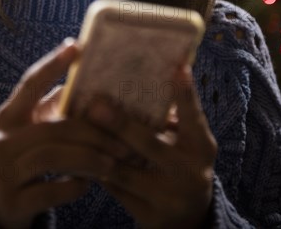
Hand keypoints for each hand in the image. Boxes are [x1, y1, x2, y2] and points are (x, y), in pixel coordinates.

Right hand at [0, 40, 127, 228]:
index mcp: (9, 116)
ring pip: (53, 157)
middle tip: (124, 140)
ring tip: (113, 163)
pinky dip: (75, 186)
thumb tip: (95, 85)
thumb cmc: (24, 154)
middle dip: (93, 133)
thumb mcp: (30, 128)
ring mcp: (6, 172)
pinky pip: (52, 190)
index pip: (30, 84)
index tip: (75, 46)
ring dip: (89, 159)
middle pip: (52, 127)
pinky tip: (86, 183)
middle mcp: (3, 140)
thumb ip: (54, 108)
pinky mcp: (14, 202)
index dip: (52, 65)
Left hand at [87, 65, 216, 228]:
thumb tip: (145, 78)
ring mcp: (169, 198)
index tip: (177, 68)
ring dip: (100, 149)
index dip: (186, 94)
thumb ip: (172, 118)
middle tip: (96, 105)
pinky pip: (117, 191)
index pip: (193, 117)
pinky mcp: (149, 217)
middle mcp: (190, 172)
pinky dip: (97, 173)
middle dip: (121, 125)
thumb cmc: (183, 164)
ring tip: (79, 128)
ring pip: (126, 171)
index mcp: (202, 147)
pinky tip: (79, 157)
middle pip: (150, 144)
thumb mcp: (188, 143)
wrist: (189, 220)